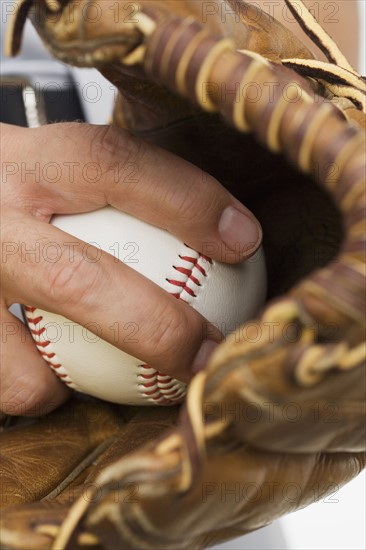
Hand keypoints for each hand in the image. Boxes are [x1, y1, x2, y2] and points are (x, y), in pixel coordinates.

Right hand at [0, 122, 261, 415]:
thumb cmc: (6, 193)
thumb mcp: (44, 163)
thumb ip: (110, 184)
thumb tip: (218, 226)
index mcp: (18, 162)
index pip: (108, 163)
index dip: (184, 201)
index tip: (243, 239)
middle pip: (74, 281)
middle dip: (157, 329)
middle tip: (209, 355)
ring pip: (25, 368)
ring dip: (84, 385)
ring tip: (115, 375)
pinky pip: (6, 389)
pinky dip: (39, 392)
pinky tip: (51, 373)